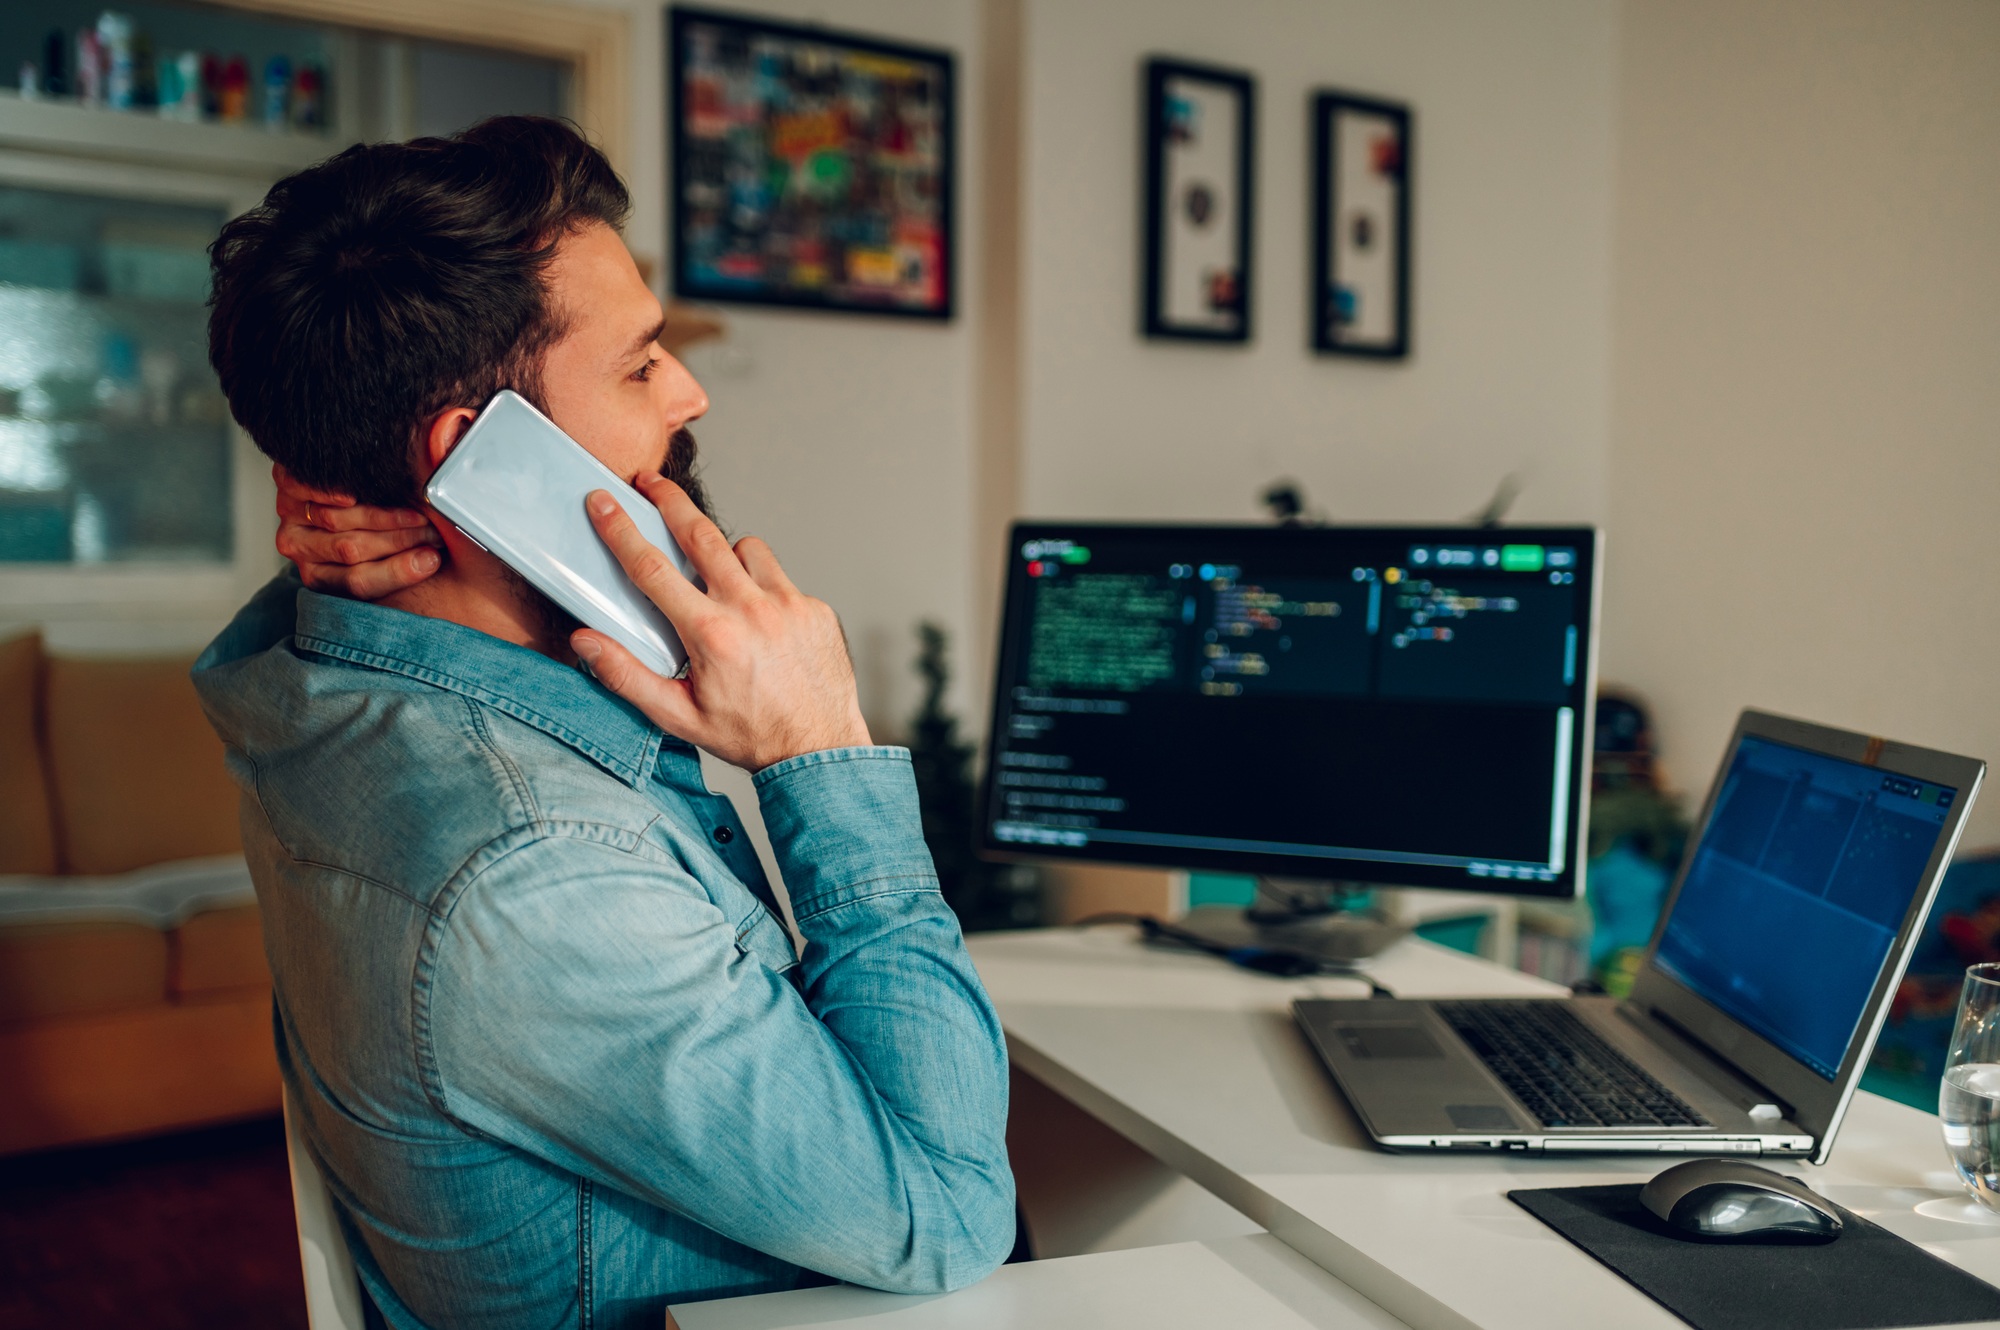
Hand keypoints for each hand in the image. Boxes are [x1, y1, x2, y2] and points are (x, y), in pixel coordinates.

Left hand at [273, 463, 442, 598]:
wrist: (341, 482)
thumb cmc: (374, 526)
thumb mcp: (388, 549)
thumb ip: (404, 557)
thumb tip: (434, 560)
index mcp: (320, 575)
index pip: (356, 583)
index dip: (396, 572)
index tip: (432, 561)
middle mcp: (301, 549)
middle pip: (349, 550)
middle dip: (398, 542)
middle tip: (434, 534)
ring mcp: (291, 517)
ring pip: (335, 522)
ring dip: (381, 518)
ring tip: (417, 514)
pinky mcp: (286, 487)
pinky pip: (302, 491)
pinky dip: (328, 493)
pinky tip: (352, 495)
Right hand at [572, 474, 870, 770]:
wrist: (819, 749)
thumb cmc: (749, 736)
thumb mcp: (679, 717)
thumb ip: (627, 676)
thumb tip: (586, 641)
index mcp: (711, 636)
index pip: (653, 569)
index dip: (621, 530)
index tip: (603, 501)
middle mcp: (751, 610)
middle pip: (701, 533)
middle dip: (670, 500)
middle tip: (650, 482)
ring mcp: (788, 604)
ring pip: (746, 548)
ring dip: (725, 552)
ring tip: (715, 577)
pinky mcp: (814, 607)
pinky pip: (779, 577)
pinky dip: (761, 586)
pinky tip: (758, 618)